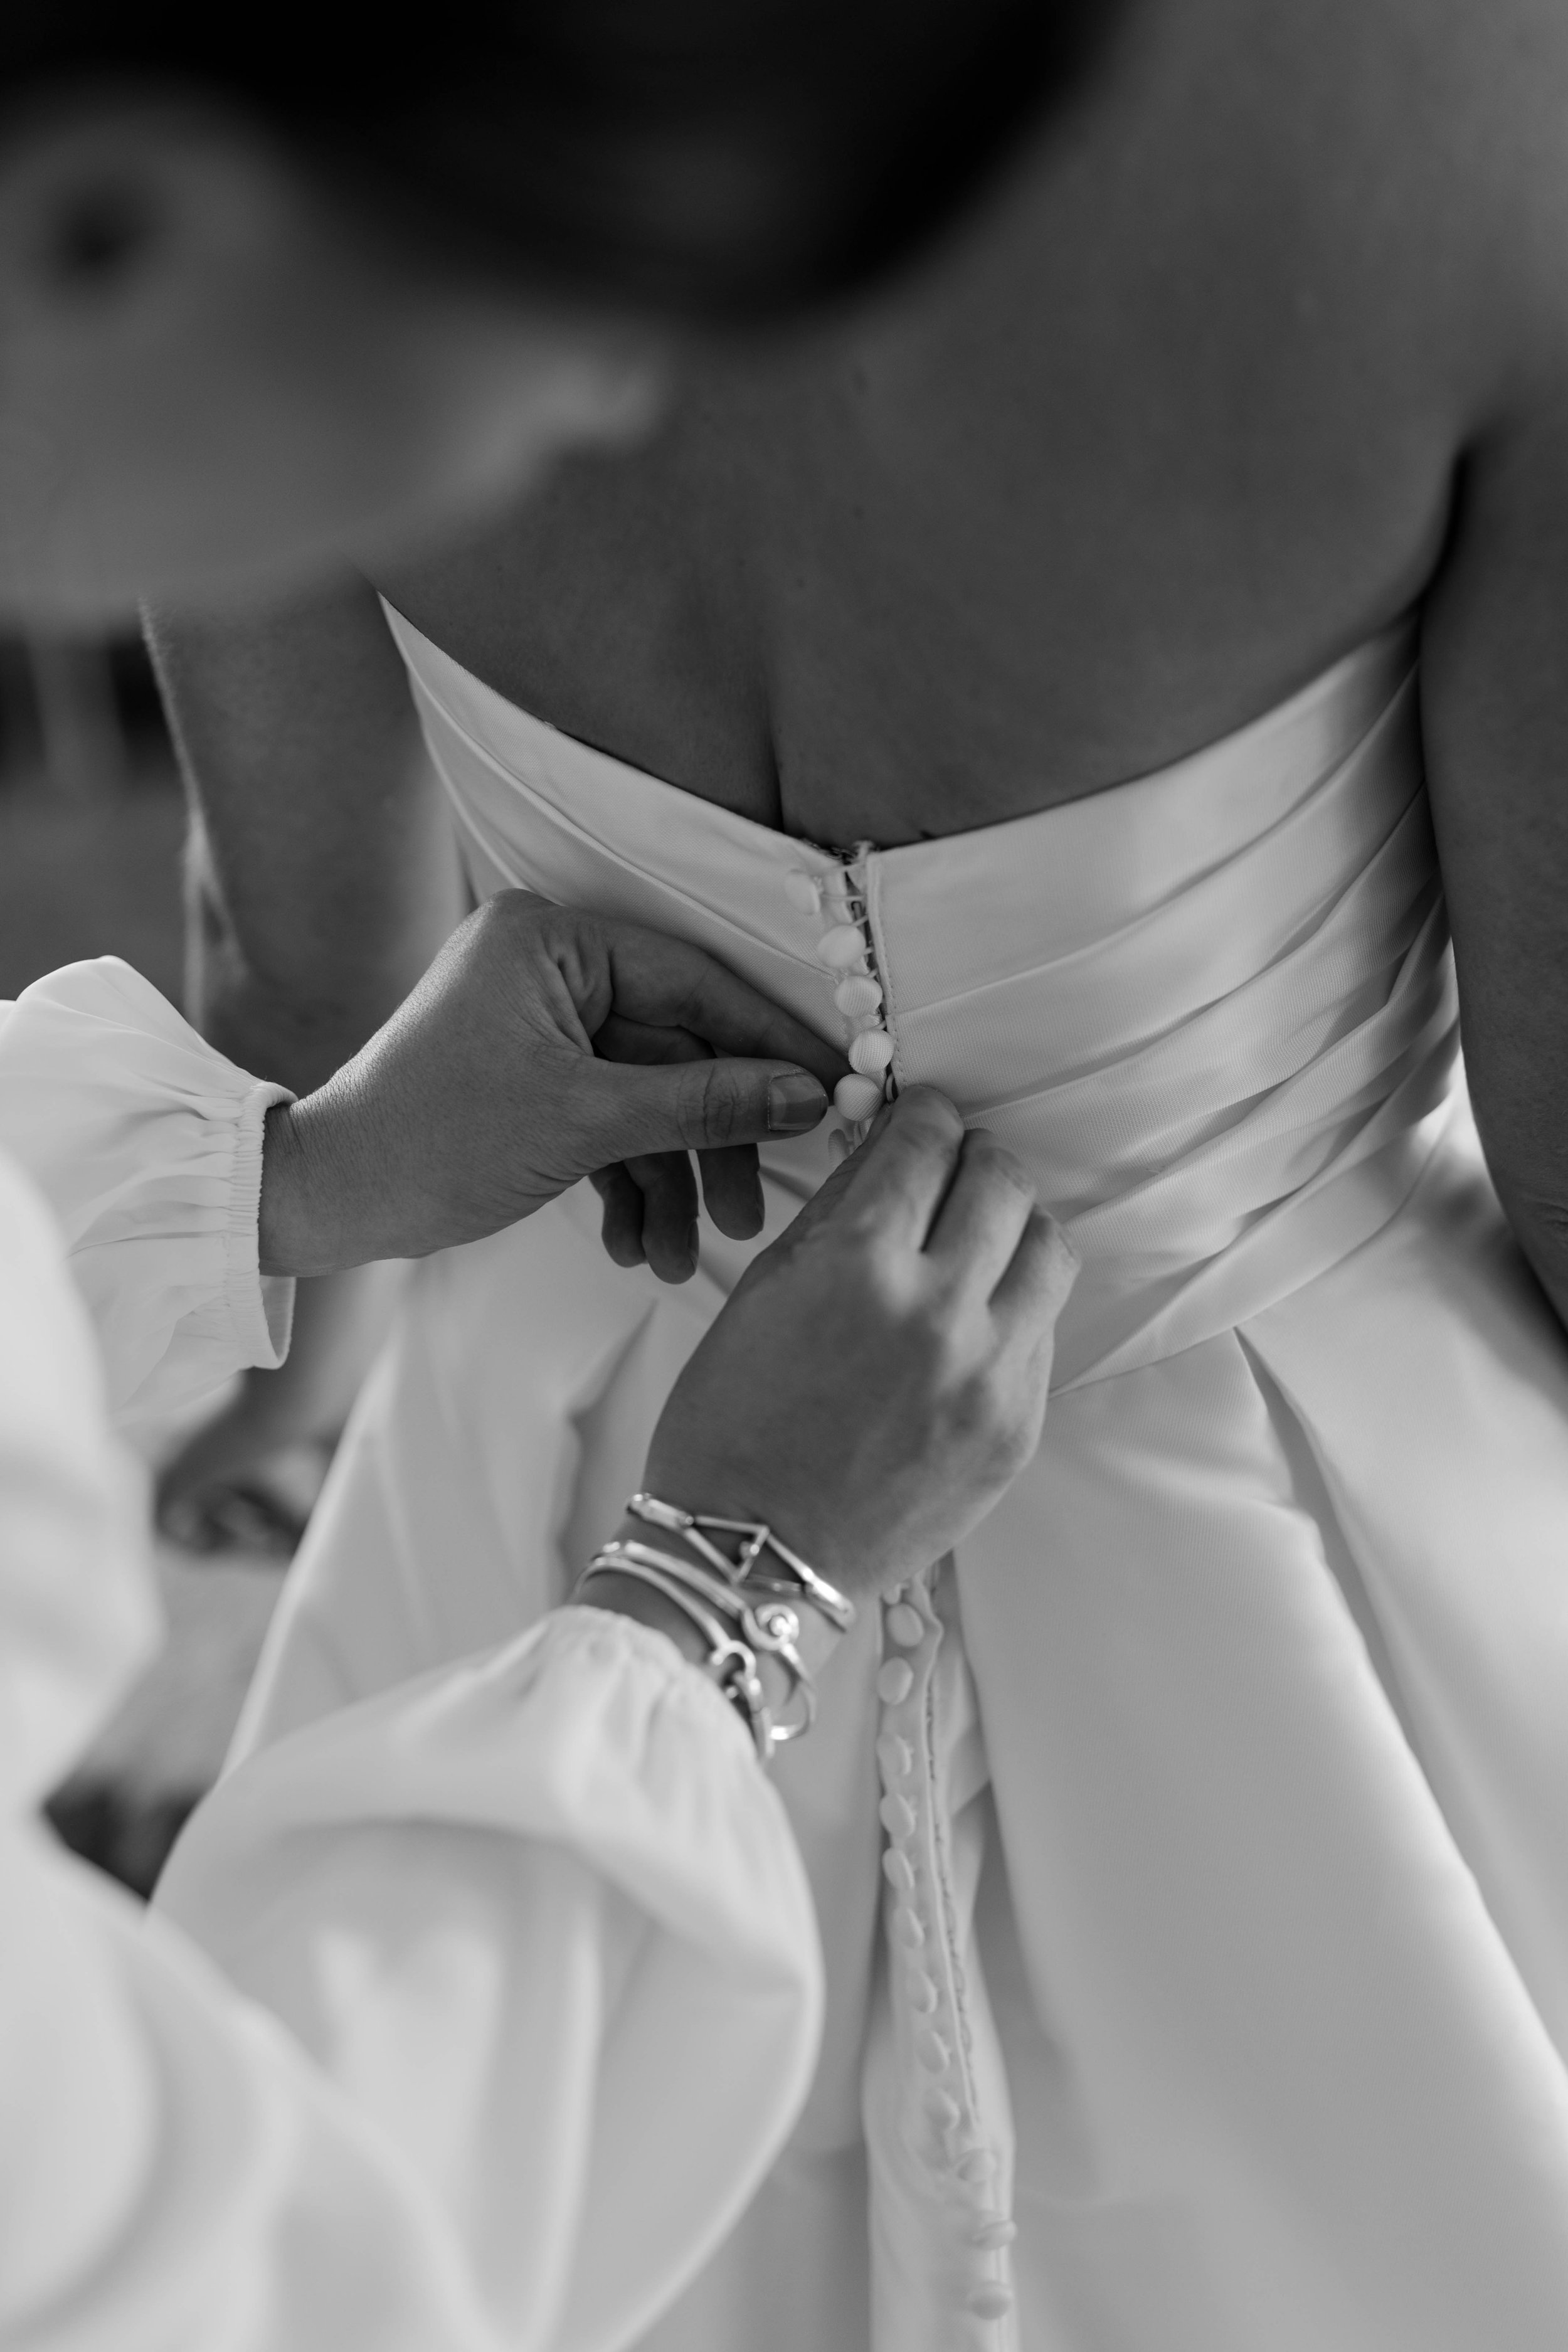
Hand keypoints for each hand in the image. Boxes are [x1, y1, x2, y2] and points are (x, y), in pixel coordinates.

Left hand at [258, 890, 844, 1277]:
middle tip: (751, 1211)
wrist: (329, 1201)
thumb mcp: (584, 1123)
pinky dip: (625, 1185)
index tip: (836, 1091)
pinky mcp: (534, 1077)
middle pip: (677, 1051)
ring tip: (675, 1258)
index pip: (694, 983)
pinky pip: (608, 1123)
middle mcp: (548, 966)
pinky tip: (630, 1246)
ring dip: (668, 1184)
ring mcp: (541, 1024)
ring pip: (646, 1100)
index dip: (768, 1045)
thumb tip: (809, 1095)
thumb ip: (704, 1103)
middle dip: (708, 1144)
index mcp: (551, 939)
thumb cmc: (433, 1141)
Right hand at [637, 1087, 1077, 1599]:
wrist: (752, 1558)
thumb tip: (888, 1152)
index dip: (928, 1116)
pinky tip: (970, 1324)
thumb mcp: (762, 1295)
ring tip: (979, 1243)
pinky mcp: (1018, 1429)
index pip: (929, 1142)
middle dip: (975, 1160)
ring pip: (1049, 1249)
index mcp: (861, 1265)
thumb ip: (836, 1215)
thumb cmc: (732, 1427)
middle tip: (951, 1172)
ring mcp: (991, 1375)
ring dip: (1014, 1229)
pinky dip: (1013, 1310)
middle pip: (1004, 1182)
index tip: (924, 1119)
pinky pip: (1043, 1334)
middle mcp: (940, 1312)